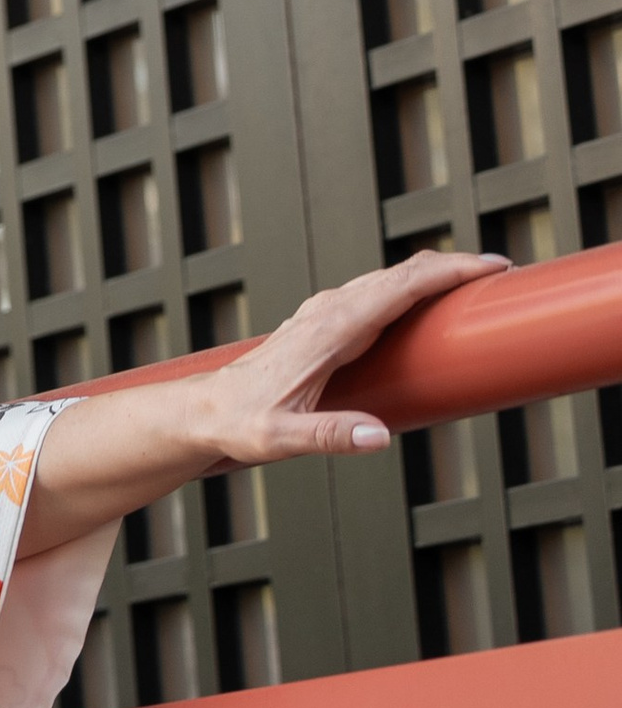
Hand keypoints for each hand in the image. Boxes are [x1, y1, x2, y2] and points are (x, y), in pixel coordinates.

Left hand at [21, 245, 509, 554]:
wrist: (204, 411)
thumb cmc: (240, 424)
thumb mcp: (282, 439)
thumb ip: (329, 436)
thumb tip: (379, 437)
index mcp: (329, 330)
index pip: (399, 287)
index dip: (448, 273)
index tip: (492, 268)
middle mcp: (329, 311)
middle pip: (401, 275)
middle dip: (453, 268)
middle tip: (503, 274)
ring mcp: (326, 314)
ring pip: (389, 281)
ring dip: (433, 276)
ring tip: (479, 283)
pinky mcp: (325, 323)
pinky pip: (377, 295)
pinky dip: (410, 288)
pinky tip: (428, 301)